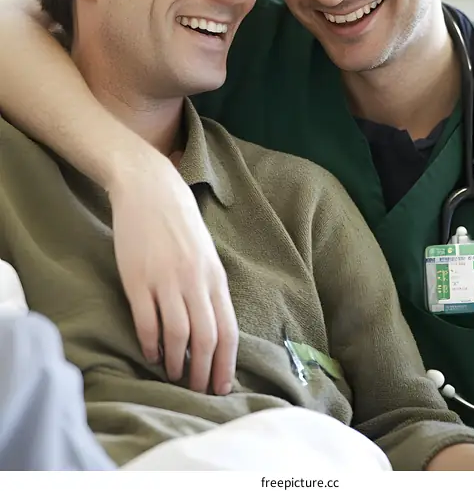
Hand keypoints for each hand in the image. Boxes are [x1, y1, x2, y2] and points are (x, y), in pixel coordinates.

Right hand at [109, 151, 237, 393]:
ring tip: (173, 375)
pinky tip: (151, 354)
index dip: (226, 363)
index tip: (222, 387)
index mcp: (215, 276)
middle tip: (198, 391)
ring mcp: (166, 280)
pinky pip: (147, 322)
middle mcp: (195, 281)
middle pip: (206, 338)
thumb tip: (214, 328)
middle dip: (204, 372)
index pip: (228, 330)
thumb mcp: (206, 253)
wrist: (150, 189)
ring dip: (176, 363)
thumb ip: (210, 287)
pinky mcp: (138, 279)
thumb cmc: (180, 223)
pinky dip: (151, 345)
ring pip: (178, 335)